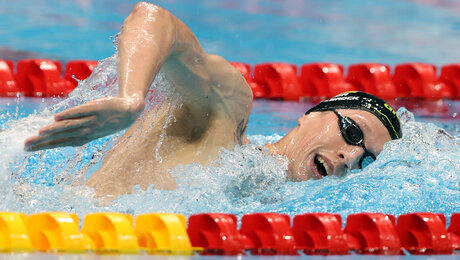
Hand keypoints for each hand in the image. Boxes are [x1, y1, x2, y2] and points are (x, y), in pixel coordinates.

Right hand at [25, 96, 144, 150]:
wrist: (129, 112)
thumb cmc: (107, 121)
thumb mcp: (91, 129)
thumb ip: (74, 130)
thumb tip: (54, 127)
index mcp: (84, 138)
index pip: (61, 143)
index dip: (44, 146)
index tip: (28, 149)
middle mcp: (86, 131)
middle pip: (61, 136)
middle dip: (43, 141)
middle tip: (26, 145)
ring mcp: (91, 120)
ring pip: (70, 126)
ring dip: (55, 129)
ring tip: (40, 133)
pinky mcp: (96, 108)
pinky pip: (81, 112)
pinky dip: (69, 115)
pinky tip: (57, 117)